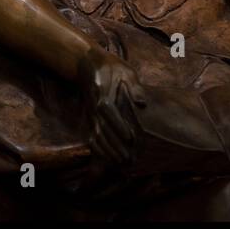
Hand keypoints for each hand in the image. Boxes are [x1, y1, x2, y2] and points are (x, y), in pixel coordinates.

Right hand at [76, 49, 147, 167]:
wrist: (88, 65)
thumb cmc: (111, 67)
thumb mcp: (125, 70)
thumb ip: (134, 86)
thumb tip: (142, 102)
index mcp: (102, 93)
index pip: (108, 111)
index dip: (118, 125)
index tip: (130, 137)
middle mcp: (94, 108)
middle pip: (102, 129)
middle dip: (115, 145)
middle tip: (129, 159)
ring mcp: (90, 115)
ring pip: (96, 136)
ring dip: (108, 151)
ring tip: (121, 163)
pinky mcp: (90, 119)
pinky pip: (92, 137)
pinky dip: (99, 150)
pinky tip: (108, 160)